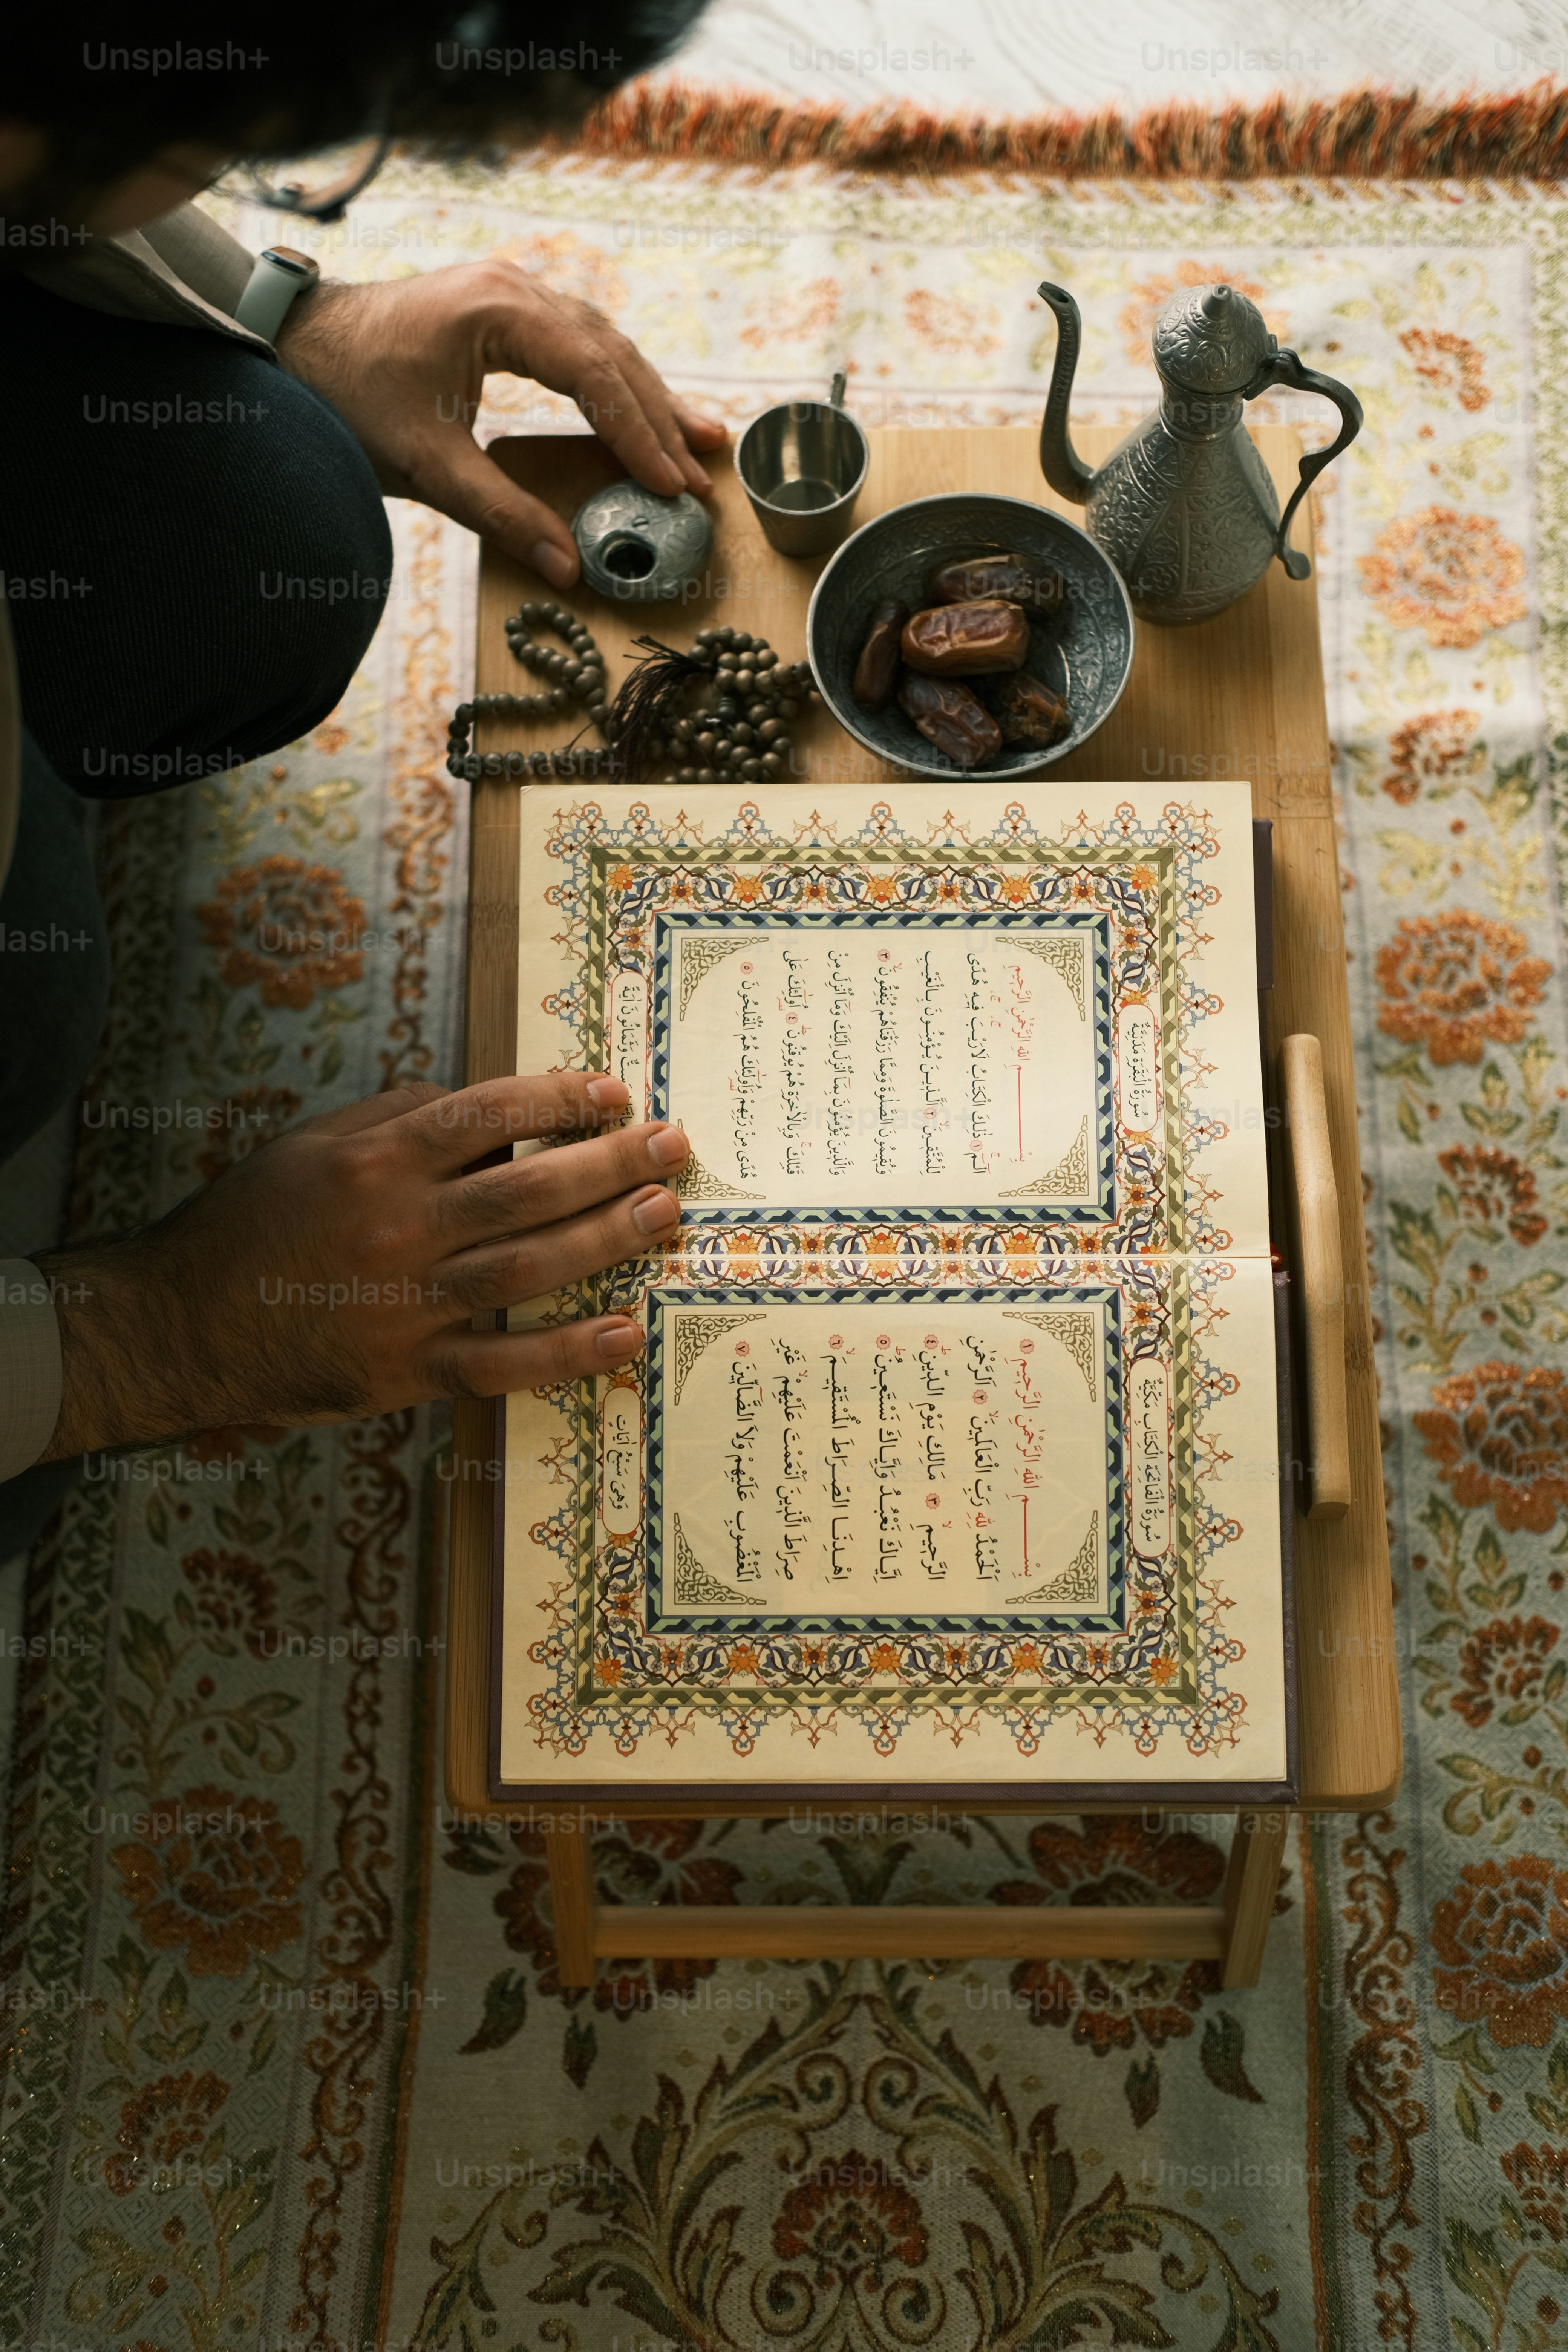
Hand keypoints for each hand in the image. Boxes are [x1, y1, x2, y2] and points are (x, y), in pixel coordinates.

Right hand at [36, 1071, 686, 1456]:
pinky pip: (504, 1363)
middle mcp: (399, 1227)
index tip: (615, 1094)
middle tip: (674, 1147)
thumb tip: (489, 1107)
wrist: (185, 1323)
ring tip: (665, 1215)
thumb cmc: (253, 1223)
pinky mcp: (408, 1370)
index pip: (490, 1114)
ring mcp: (408, 1304)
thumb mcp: (313, 1143)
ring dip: (608, 1240)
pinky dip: (569, 1352)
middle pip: (530, 1188)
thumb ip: (398, 1115)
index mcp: (376, 1161)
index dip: (561, 1099)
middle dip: (612, 1164)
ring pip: (530, 1266)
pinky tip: (624, 1334)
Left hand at [274, 262, 727, 586]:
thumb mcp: (424, 464)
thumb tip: (567, 566)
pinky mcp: (502, 312)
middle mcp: (513, 289)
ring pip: (601, 344)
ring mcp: (509, 294)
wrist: (291, 346)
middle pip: (611, 353)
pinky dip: (614, 383)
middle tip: (705, 469)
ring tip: (697, 440)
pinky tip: (642, 411)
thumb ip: (499, 512)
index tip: (672, 484)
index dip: (640, 435)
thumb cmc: (346, 397)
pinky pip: (578, 344)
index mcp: (498, 312)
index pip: (594, 375)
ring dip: (647, 397)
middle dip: (660, 417)